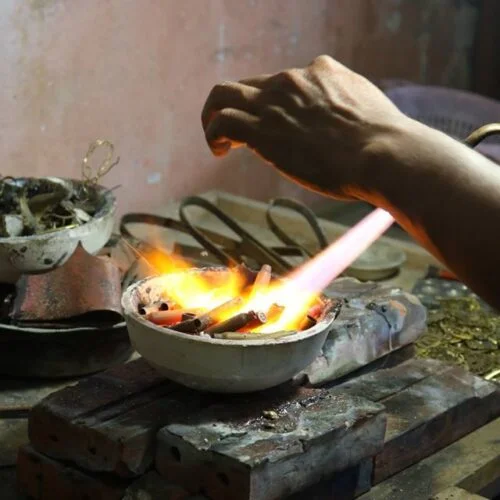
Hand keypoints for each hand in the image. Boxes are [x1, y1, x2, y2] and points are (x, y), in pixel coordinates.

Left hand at [202, 55, 407, 199]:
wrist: (381, 153)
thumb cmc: (383, 144)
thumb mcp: (367, 111)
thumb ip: (347, 109)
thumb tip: (347, 125)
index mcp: (320, 72)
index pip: (282, 82)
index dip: (272, 105)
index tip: (274, 127)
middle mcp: (293, 80)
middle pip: (250, 84)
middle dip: (240, 106)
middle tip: (237, 133)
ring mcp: (275, 102)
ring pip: (224, 94)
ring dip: (214, 115)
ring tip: (217, 141)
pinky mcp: (262, 128)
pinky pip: (221, 120)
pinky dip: (212, 132)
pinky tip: (218, 150)